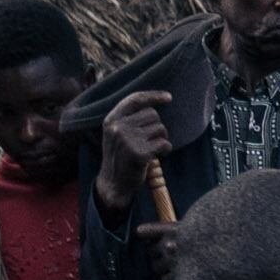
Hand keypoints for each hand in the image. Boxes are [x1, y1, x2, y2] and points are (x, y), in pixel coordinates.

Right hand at [96, 87, 170, 203]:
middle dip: (156, 127)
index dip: (153, 96)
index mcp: (111, 120)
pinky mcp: (139, 154)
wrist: (113, 183)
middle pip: (153, 114)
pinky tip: (156, 157)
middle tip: (149, 141)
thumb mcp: (116, 134)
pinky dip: (165, 150)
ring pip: (160, 129)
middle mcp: (118, 127)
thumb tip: (154, 106)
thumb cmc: (120, 157)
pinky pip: (164, 144)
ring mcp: (128, 140)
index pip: (135, 100)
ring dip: (161, 139)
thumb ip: (128, 119)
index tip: (169, 97)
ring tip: (150, 150)